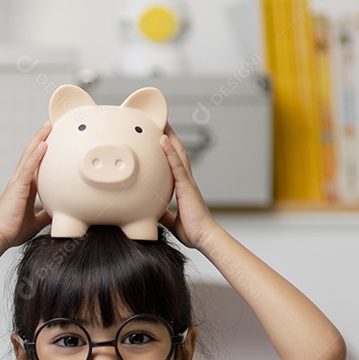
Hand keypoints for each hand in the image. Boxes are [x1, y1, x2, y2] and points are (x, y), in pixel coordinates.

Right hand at [0, 122, 52, 249]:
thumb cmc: (12, 230)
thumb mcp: (36, 221)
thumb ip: (45, 215)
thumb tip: (58, 213)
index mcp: (24, 188)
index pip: (35, 164)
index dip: (41, 151)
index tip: (50, 140)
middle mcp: (20, 181)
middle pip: (31, 154)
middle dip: (40, 138)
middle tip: (50, 125)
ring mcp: (17, 182)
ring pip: (29, 156)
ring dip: (39, 140)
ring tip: (48, 126)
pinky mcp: (17, 187)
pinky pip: (28, 168)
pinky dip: (36, 155)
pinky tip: (44, 144)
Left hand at [159, 123, 217, 249]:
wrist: (204, 238)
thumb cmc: (193, 231)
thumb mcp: (172, 220)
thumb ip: (164, 213)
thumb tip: (153, 212)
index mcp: (183, 187)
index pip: (174, 164)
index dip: (168, 150)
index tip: (161, 138)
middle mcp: (186, 180)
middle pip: (177, 153)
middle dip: (169, 137)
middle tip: (161, 121)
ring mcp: (187, 182)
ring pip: (178, 153)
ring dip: (169, 137)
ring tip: (161, 122)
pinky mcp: (186, 186)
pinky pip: (176, 165)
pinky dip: (169, 151)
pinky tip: (162, 139)